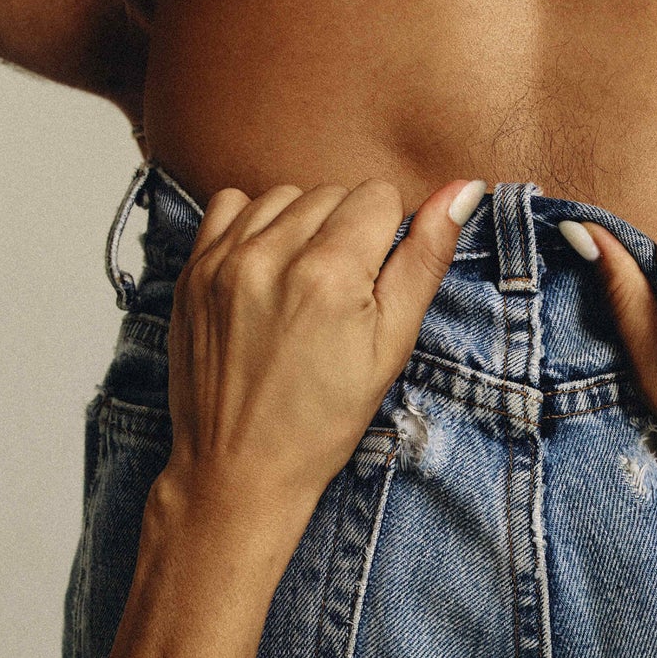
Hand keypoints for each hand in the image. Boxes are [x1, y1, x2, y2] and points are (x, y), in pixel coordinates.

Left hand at [158, 177, 486, 523]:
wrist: (240, 468)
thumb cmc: (323, 419)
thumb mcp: (391, 345)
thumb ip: (425, 260)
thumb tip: (464, 189)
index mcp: (330, 274)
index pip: (377, 195)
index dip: (386, 236)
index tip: (372, 285)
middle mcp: (271, 255)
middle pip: (331, 192)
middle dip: (346, 231)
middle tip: (340, 297)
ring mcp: (223, 260)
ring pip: (284, 195)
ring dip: (301, 225)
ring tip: (303, 284)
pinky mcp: (192, 270)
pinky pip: (230, 204)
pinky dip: (254, 225)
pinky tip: (265, 269)